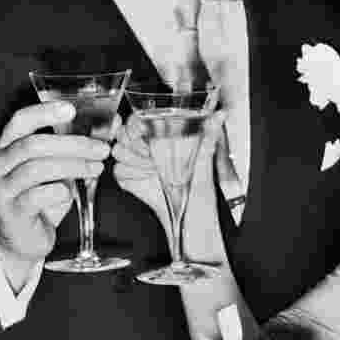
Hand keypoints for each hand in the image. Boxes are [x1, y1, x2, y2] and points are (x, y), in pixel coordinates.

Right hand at [0, 101, 109, 282]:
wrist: (23, 239)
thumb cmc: (41, 199)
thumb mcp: (59, 169)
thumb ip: (78, 147)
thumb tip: (113, 123)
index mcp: (7, 146)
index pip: (20, 120)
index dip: (44, 112)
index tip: (71, 109)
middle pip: (33, 145)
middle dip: (72, 144)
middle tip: (100, 149)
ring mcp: (2, 188)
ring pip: (36, 169)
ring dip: (72, 166)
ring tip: (96, 168)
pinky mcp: (12, 211)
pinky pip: (36, 196)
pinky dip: (59, 192)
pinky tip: (71, 193)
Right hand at [112, 110, 225, 259]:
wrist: (193, 226)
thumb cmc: (202, 195)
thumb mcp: (206, 164)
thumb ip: (209, 137)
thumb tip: (220, 114)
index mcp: (165, 138)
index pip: (139, 118)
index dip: (138, 123)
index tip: (145, 132)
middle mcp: (149, 148)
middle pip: (125, 132)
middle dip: (137, 144)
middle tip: (153, 157)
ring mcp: (138, 164)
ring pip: (118, 150)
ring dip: (136, 160)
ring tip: (155, 170)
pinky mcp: (130, 180)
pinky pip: (119, 171)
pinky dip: (133, 176)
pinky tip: (149, 180)